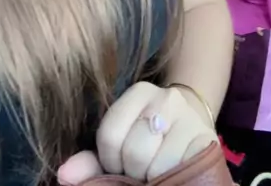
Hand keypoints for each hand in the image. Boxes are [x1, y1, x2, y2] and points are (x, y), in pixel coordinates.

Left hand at [57, 82, 215, 183]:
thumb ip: (90, 162)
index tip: (120, 165)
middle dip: (133, 172)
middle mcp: (166, 98)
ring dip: (153, 178)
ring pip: (155, 165)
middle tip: (142, 170)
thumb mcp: (119, 146)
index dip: (110, 161)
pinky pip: (178, 170)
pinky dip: (172, 179)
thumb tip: (64, 175)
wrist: (195, 132)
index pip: (110, 135)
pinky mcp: (206, 140)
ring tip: (158, 171)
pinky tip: (174, 172)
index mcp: (139, 93)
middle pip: (134, 152)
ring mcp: (189, 118)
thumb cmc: (150, 141)